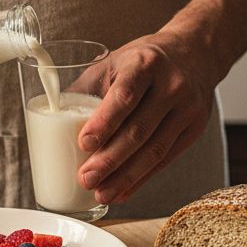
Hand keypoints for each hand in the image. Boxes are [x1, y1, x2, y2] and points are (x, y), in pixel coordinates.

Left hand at [75, 32, 217, 203]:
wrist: (194, 54)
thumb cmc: (144, 60)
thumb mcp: (115, 62)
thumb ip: (88, 88)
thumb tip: (52, 116)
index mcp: (144, 64)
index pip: (125, 96)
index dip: (104, 122)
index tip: (83, 144)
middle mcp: (170, 85)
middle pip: (139, 130)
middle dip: (110, 160)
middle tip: (86, 178)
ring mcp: (187, 109)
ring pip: (154, 150)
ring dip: (125, 177)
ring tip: (101, 192)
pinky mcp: (194, 130)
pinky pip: (166, 160)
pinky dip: (142, 179)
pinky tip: (123, 191)